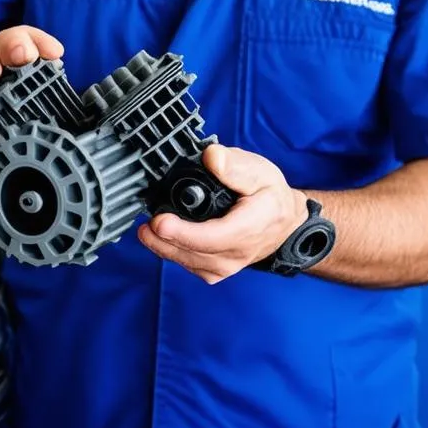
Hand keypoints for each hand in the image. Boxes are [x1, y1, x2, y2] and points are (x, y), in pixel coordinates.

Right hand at [0, 25, 63, 101]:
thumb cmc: (9, 93)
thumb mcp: (32, 91)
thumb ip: (47, 93)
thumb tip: (74, 114)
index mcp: (21, 52)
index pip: (32, 39)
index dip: (43, 42)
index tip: (55, 52)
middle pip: (6, 41)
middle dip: (15, 45)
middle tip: (22, 56)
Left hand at [138, 144, 303, 283]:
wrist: (283, 222)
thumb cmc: (271, 196)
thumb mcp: (260, 171)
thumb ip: (235, 165)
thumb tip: (211, 156)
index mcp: (250, 227)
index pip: (213, 237)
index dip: (183, 232)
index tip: (160, 222)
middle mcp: (237, 253)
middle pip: (194, 252)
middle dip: (164, 240)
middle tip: (145, 224)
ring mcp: (227, 266)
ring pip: (189, 262)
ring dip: (164, 247)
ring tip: (146, 231)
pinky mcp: (216, 271)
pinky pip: (190, 265)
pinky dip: (172, 253)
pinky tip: (160, 239)